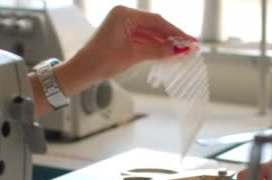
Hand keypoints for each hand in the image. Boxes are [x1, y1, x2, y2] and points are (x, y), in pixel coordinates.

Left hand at [56, 6, 195, 96]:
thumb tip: (178, 50)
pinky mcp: (122, 37)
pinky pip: (143, 40)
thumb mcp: (132, 56)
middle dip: (171, 37)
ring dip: (165, 43)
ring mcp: (123, 26)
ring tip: (181, 52)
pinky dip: (155, 47)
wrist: (82, 72)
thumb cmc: (101, 61)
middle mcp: (124, 16)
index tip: (189, 40)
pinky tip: (167, 53)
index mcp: (124, 14)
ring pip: (150, 34)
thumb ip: (157, 51)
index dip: (174, 31)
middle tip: (189, 47)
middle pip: (154, 26)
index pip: (156, 21)